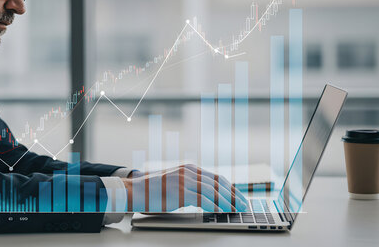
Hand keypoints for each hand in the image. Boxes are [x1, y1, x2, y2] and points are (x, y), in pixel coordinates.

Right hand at [121, 164, 248, 212]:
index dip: (231, 188)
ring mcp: (185, 180)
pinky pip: (203, 199)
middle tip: (243, 205)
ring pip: (213, 191)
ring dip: (227, 202)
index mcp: (190, 168)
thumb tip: (210, 197)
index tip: (240, 197)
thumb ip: (191, 185)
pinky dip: (214, 205)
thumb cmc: (154, 191)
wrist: (135, 191)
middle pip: (218, 183)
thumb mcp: (176, 182)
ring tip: (235, 210)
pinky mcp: (180, 191)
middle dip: (234, 195)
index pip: (217, 178)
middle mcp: (189, 171)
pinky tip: (221, 211)